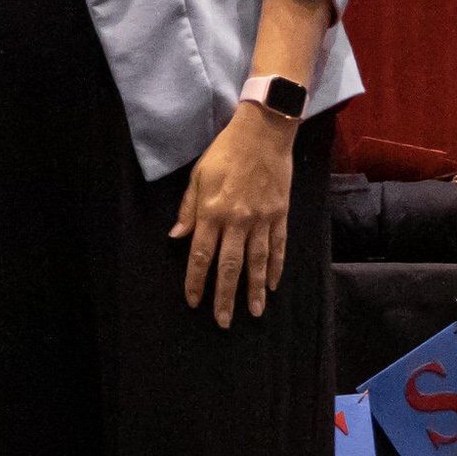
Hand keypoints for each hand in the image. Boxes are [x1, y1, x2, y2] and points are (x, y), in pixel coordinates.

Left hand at [171, 104, 298, 327]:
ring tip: (253, 312)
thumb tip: (176, 238)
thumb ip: (188, 209)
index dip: (196, 280)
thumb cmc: (225, 153)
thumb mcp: (198, 176)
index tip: (193, 301)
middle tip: (223, 322)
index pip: (201, 255)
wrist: (263, 134)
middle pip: (229, 266)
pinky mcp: (280, 215)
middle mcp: (237, 220)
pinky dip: (276, 268)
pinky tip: (272, 285)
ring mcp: (261, 219)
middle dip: (225, 296)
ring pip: (257, 262)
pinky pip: (278, 247)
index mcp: (212, 211)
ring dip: (254, 290)